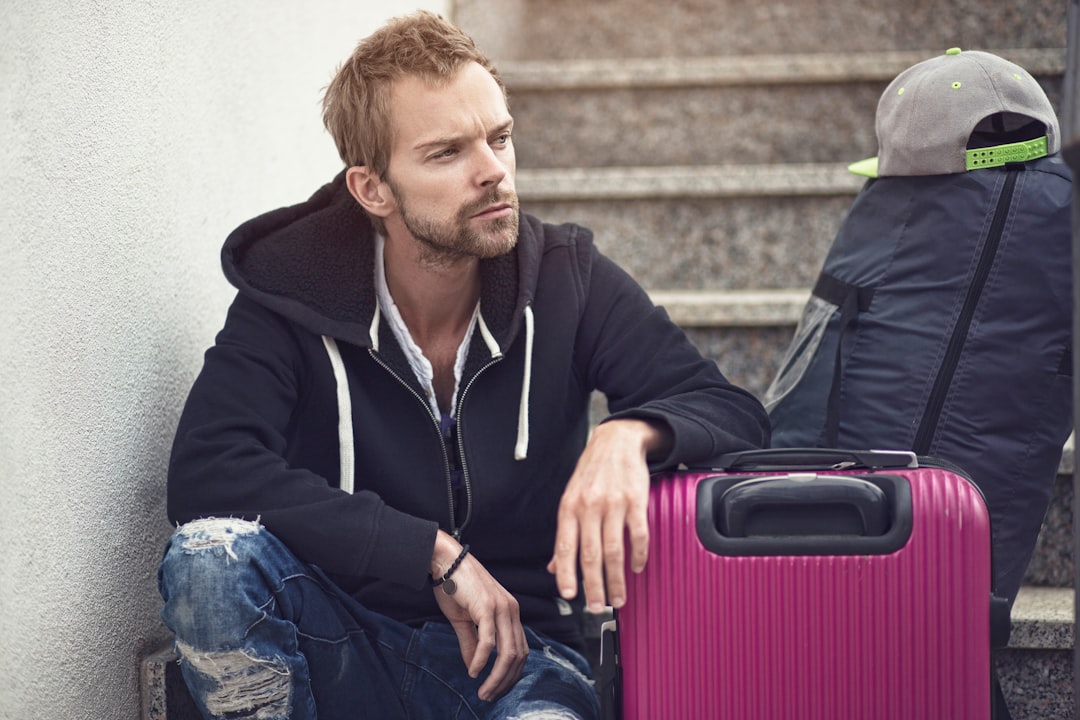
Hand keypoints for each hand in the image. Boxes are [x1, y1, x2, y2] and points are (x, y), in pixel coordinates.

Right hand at [431, 531, 527, 701]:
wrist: (446, 560)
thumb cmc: (455, 586)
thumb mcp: (465, 619)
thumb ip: (471, 643)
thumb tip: (474, 668)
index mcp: (511, 612)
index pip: (521, 650)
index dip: (512, 673)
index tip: (497, 688)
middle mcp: (511, 610)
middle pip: (518, 655)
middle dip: (505, 681)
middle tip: (489, 696)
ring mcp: (502, 608)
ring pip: (507, 652)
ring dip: (496, 676)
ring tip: (483, 691)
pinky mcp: (487, 607)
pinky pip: (488, 641)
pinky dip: (482, 660)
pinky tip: (474, 671)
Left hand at [546, 418, 670, 611]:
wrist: (616, 441)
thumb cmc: (592, 473)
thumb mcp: (571, 499)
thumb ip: (565, 534)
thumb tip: (555, 567)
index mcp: (569, 508)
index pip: (565, 548)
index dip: (566, 574)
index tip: (570, 596)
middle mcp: (589, 507)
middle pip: (590, 555)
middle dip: (594, 586)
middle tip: (598, 607)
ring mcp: (613, 503)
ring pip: (614, 550)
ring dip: (617, 579)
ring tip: (618, 598)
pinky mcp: (636, 500)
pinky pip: (638, 534)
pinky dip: (638, 555)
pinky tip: (636, 568)